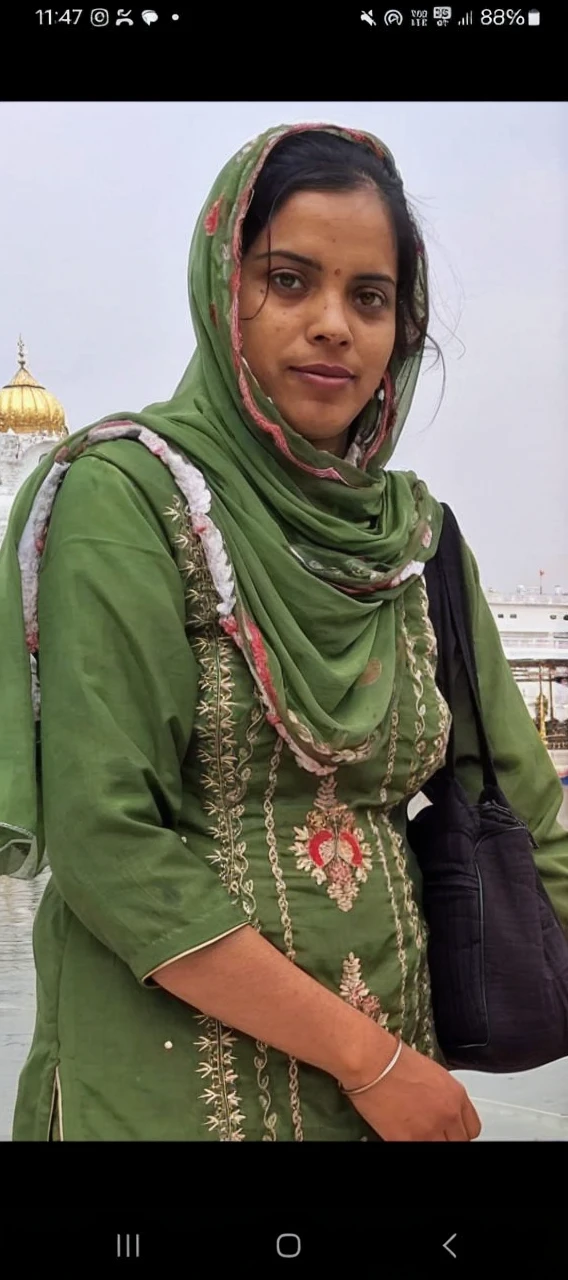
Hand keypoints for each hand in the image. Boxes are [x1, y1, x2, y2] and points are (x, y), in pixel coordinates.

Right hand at [343, 1038, 481, 1141]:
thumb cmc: (395, 1060)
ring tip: (415, 1130)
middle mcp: (447, 1114)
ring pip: (440, 1147)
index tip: (451, 1130)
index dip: (458, 1129)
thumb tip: (442, 1107)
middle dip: (446, 1137)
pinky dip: (410, 1141)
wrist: (373, 1063)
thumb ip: (444, 1095)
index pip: (472, 1128)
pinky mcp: (408, 1141)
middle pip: (459, 1141)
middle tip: (432, 1131)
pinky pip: (417, 1148)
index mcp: (456, 1095)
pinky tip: (401, 1131)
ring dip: (430, 1140)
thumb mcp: (432, 1072)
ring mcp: (429, 1130)